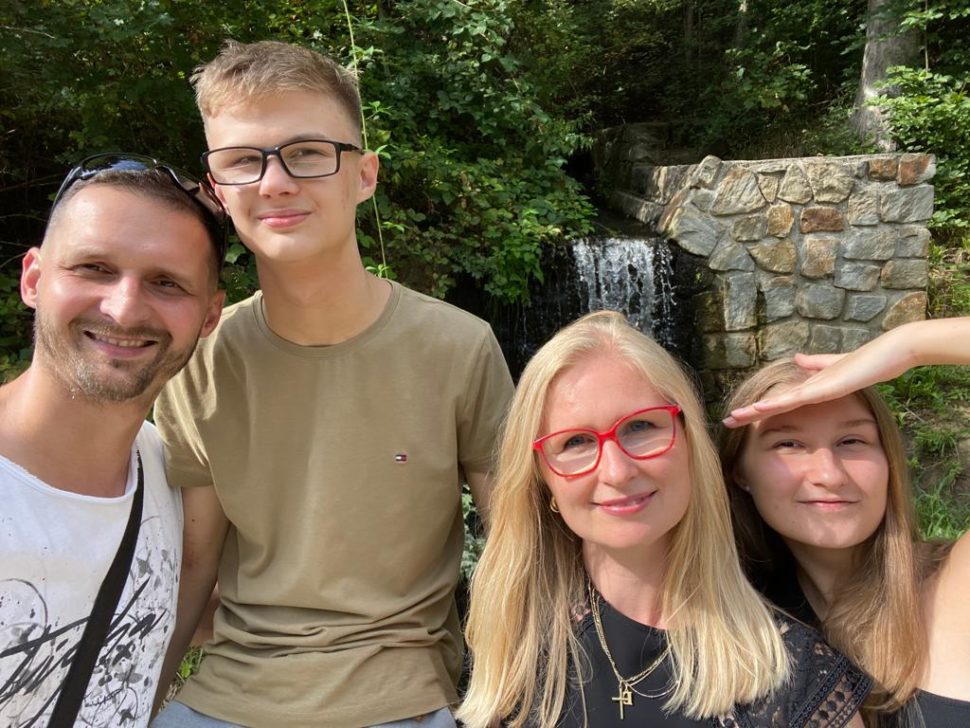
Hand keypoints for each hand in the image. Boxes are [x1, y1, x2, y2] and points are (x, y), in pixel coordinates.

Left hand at [723, 318, 969, 426]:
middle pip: (773, 402)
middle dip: (749, 413)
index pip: (780, 401)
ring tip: (733, 417)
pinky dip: (778, 403)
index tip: (740, 417)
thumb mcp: (838, 367)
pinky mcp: (826, 386)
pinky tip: (760, 409)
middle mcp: (809, 385)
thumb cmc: (870, 360)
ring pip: (779, 400)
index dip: (760, 409)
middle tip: (725, 421)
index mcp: (812, 386)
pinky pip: (798, 398)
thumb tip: (797, 360)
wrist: (893, 350)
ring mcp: (816, 385)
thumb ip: (817, 364)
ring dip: (755, 410)